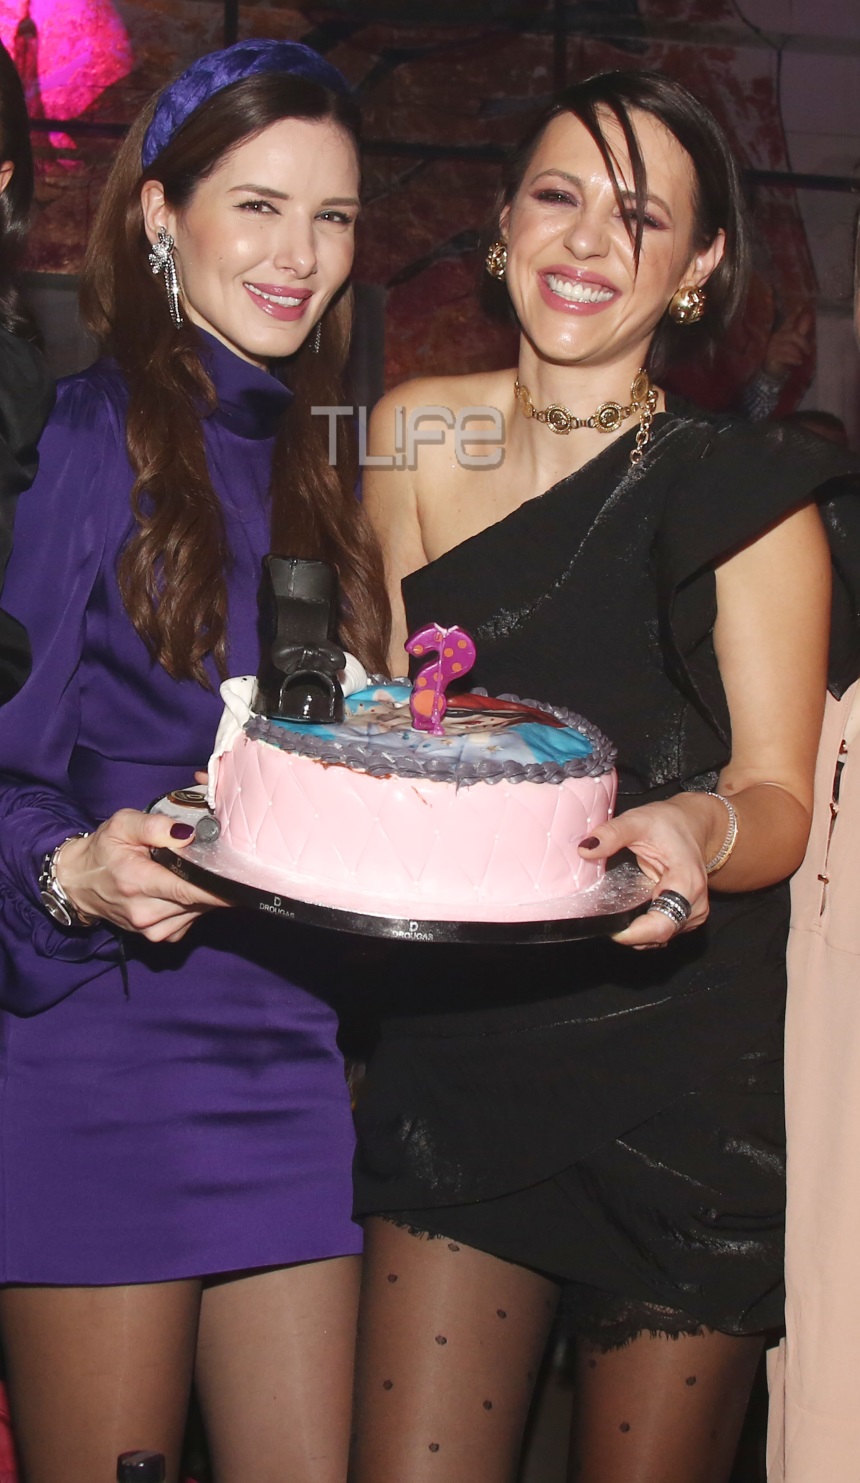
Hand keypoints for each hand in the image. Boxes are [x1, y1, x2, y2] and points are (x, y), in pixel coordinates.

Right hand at [56, 809, 227, 943]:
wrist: (80, 883)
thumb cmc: (104, 851)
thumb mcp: (122, 825)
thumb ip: (154, 826)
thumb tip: (186, 834)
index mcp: (137, 882)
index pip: (187, 889)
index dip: (218, 886)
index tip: (241, 878)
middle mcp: (145, 912)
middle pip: (199, 900)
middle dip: (213, 881)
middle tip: (216, 861)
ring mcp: (151, 930)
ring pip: (199, 911)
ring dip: (203, 892)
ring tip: (190, 872)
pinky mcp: (158, 937)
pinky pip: (191, 920)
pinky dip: (194, 906)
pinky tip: (182, 890)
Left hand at [579, 798, 709, 948]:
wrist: (692, 825)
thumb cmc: (669, 823)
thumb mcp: (638, 821)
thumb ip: (612, 834)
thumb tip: (585, 850)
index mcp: (687, 883)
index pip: (662, 925)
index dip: (634, 933)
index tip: (609, 929)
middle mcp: (695, 904)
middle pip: (658, 935)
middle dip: (630, 931)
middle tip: (604, 915)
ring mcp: (692, 914)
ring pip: (658, 938)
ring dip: (635, 930)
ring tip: (616, 909)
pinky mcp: (685, 918)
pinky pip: (660, 932)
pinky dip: (642, 927)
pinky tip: (628, 912)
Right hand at [762, 307, 812, 379]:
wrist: (771, 372)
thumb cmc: (783, 356)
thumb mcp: (794, 343)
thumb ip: (801, 331)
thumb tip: (808, 317)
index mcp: (782, 332)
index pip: (789, 321)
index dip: (794, 314)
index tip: (801, 306)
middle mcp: (776, 337)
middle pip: (792, 335)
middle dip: (803, 342)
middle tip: (809, 351)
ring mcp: (772, 347)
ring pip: (788, 346)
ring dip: (797, 352)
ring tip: (801, 358)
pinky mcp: (770, 356)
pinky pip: (784, 356)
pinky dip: (793, 359)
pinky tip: (798, 362)